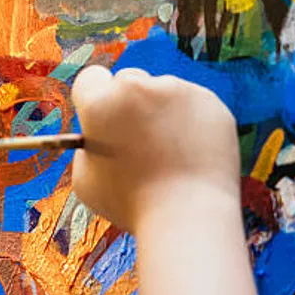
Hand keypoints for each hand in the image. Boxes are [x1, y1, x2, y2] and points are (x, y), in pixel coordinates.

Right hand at [70, 66, 240, 232]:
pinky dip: (189, 122)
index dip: (94, 99)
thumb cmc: (130, 204)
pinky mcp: (209, 102)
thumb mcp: (85, 178)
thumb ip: (87, 146)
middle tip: (136, 139)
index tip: (103, 118)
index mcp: (101, 102)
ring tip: (168, 153)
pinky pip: (192, 104)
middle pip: (128, 79)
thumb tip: (100, 135)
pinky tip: (189, 153)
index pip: (91, 78)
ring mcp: (179, 90)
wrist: (188, 216)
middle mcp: (138, 87)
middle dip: (129, 102)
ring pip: (163, 92)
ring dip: (161, 111)